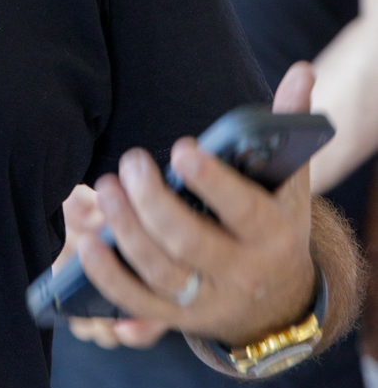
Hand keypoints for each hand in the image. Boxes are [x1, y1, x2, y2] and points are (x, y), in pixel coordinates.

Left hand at [73, 62, 317, 349]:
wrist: (278, 301)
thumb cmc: (274, 222)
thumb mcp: (289, 180)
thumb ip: (286, 126)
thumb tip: (301, 70)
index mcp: (272, 234)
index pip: (243, 210)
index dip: (211, 182)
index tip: (181, 149)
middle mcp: (241, 273)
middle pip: (190, 242)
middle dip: (154, 202)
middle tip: (130, 162)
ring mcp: (207, 300)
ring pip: (160, 272)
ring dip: (125, 231)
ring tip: (105, 188)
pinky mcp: (176, 317)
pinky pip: (136, 302)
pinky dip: (108, 276)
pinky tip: (87, 243)